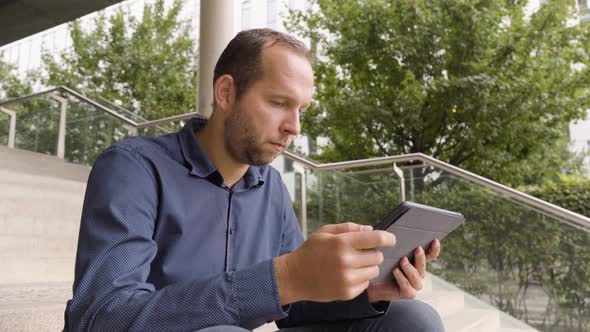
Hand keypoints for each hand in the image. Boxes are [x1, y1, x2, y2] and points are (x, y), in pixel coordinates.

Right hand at [274, 222, 395, 304]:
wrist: (295, 276)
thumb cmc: (311, 251)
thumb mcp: (325, 232)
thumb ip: (349, 228)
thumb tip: (371, 229)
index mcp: (342, 243)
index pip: (376, 238)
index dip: (388, 238)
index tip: (391, 239)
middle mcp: (346, 261)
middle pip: (377, 256)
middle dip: (373, 253)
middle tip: (360, 253)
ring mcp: (347, 278)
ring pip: (374, 270)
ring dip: (368, 266)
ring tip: (353, 264)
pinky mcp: (347, 292)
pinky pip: (366, 283)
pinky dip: (361, 279)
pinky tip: (347, 275)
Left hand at [366, 239, 440, 302]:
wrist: (374, 283)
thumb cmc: (383, 266)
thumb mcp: (391, 253)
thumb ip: (397, 245)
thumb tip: (395, 232)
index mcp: (418, 263)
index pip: (430, 256)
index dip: (434, 249)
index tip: (435, 240)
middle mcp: (419, 274)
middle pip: (423, 266)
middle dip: (421, 257)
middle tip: (417, 249)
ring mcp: (415, 285)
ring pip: (416, 277)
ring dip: (410, 268)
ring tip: (402, 260)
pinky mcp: (408, 293)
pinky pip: (407, 286)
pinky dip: (401, 278)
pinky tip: (395, 271)